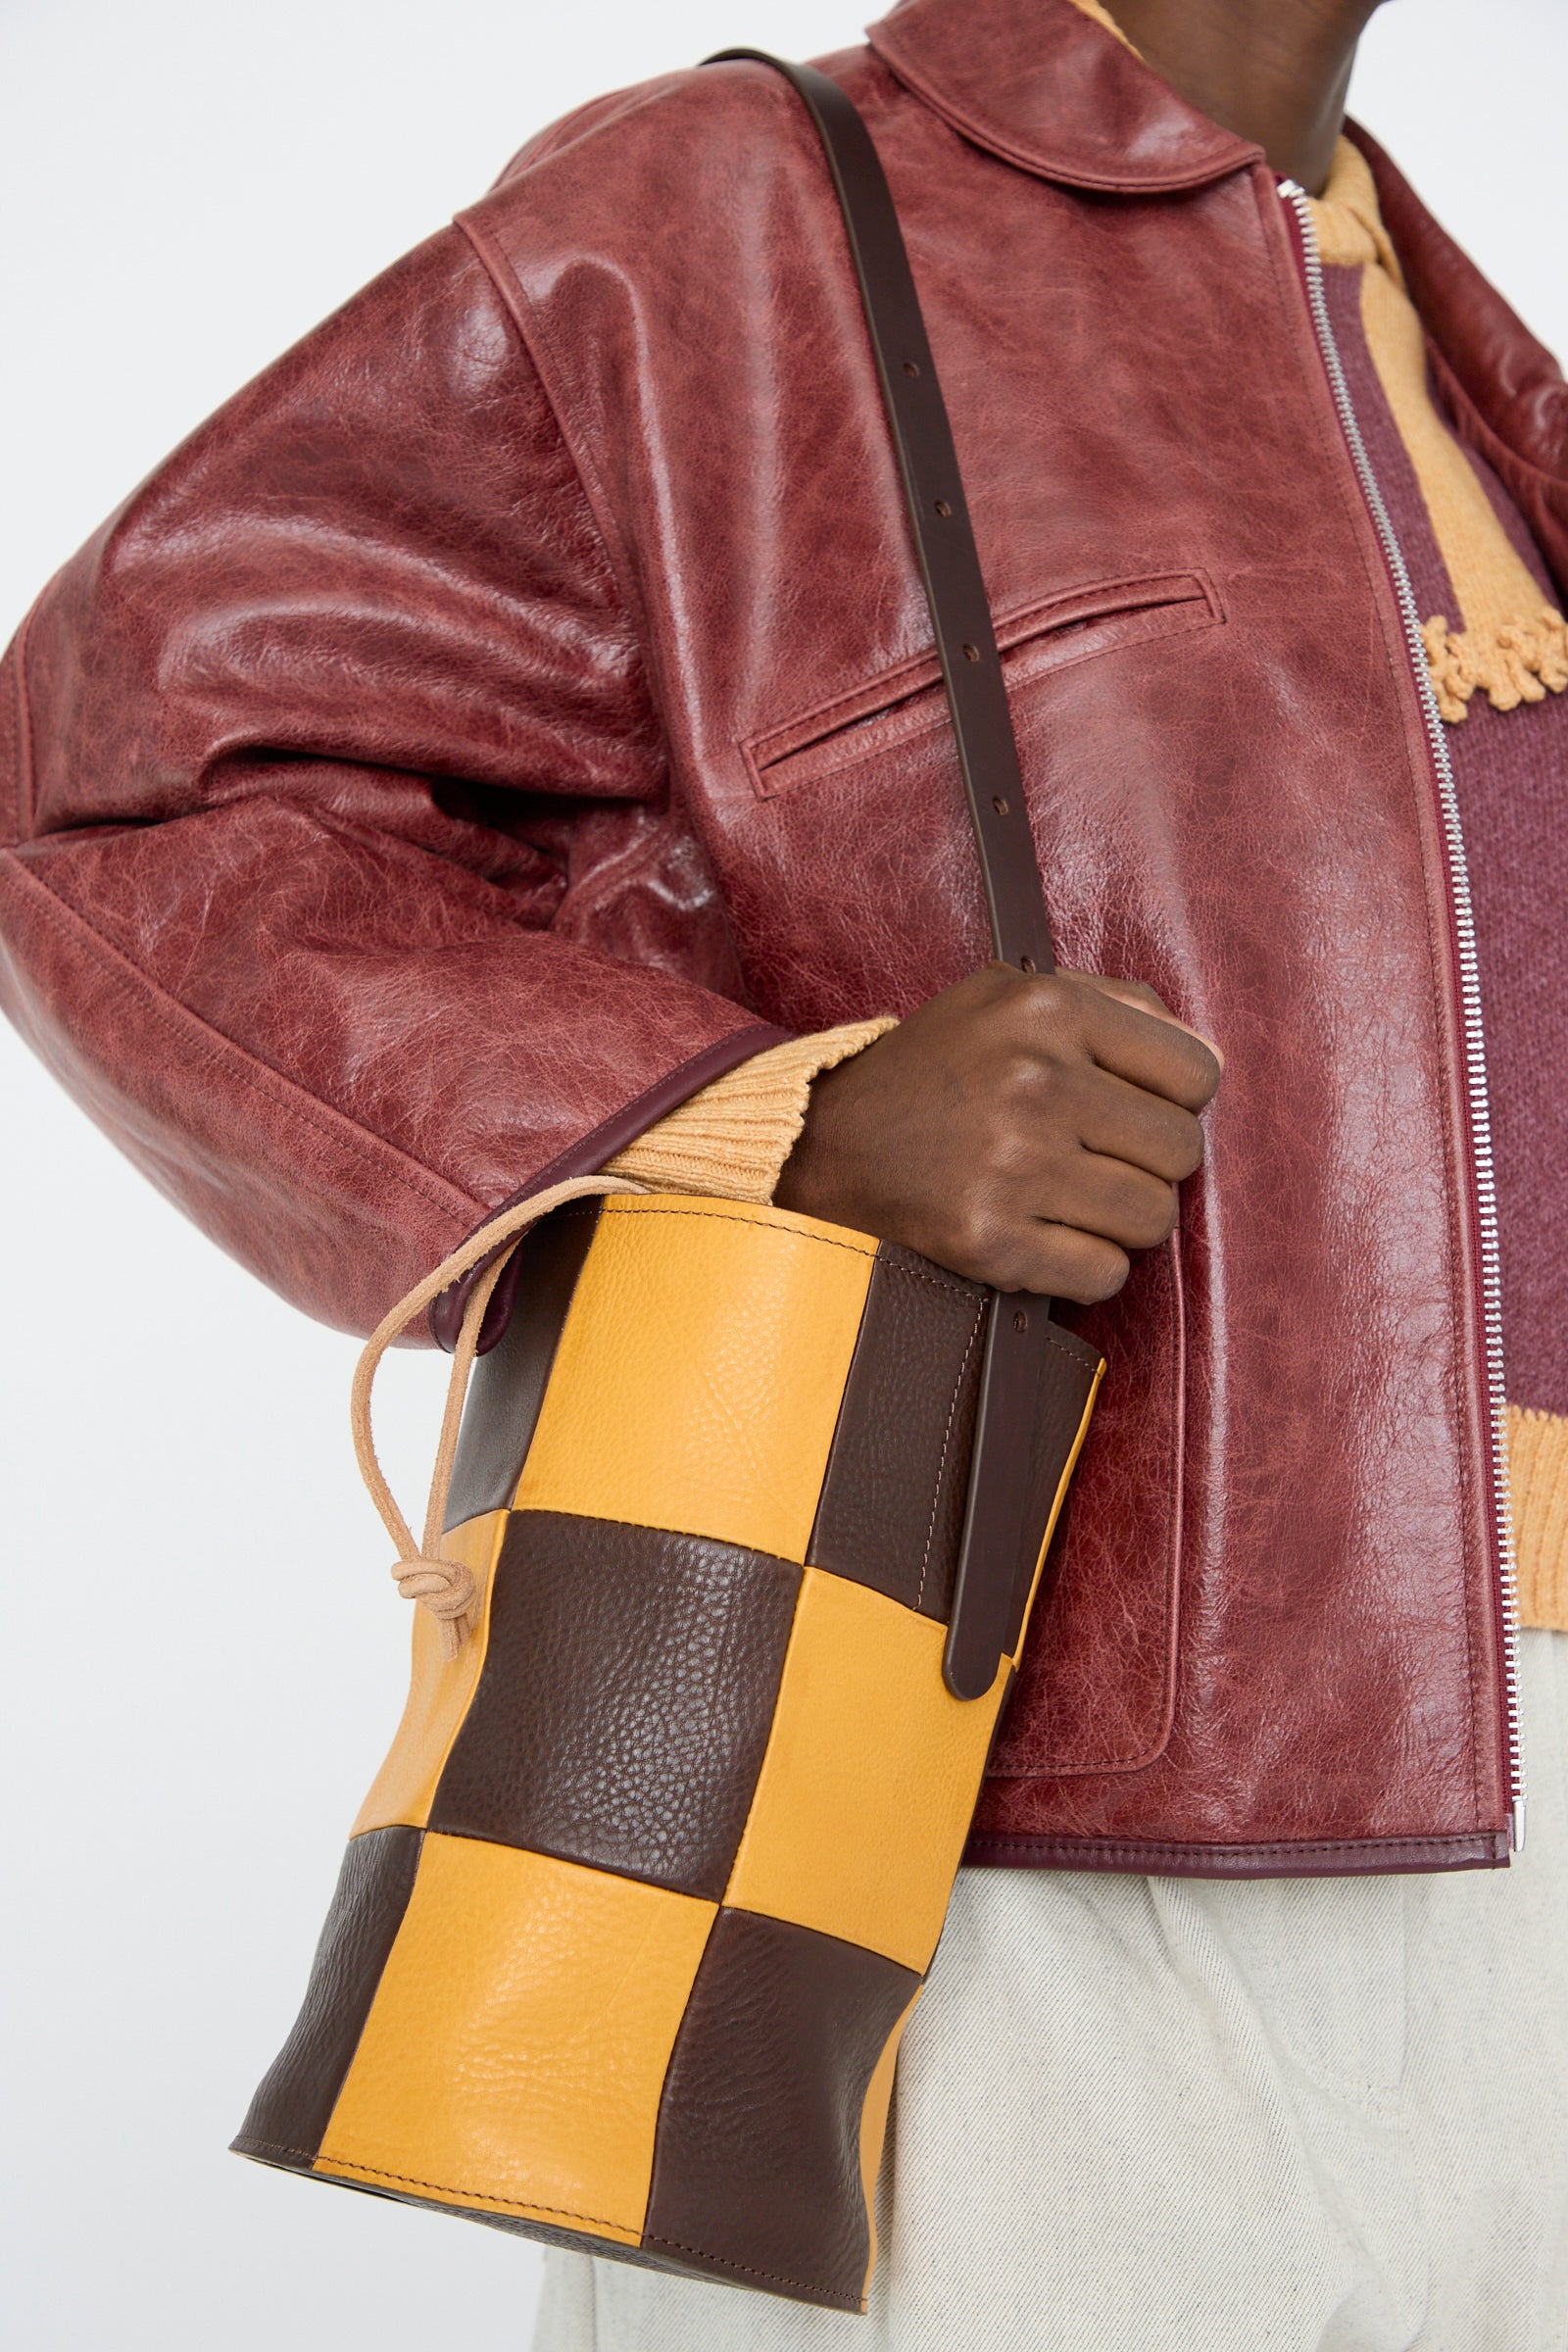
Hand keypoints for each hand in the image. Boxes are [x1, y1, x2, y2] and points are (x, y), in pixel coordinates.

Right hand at [774, 962, 1220, 1302]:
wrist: (825, 1145)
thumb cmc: (933, 1070)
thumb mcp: (1006, 995)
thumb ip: (1112, 1002)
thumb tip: (1204, 1056)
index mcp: (1047, 1009)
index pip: (1197, 1073)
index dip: (1175, 1099)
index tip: (1132, 1110)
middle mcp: (1035, 1082)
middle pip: (1182, 1151)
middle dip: (1148, 1164)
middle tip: (1097, 1161)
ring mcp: (1013, 1166)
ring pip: (1152, 1218)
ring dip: (1121, 1220)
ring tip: (1070, 1199)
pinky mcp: (991, 1240)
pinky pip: (1104, 1274)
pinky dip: (1085, 1267)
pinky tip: (1045, 1238)